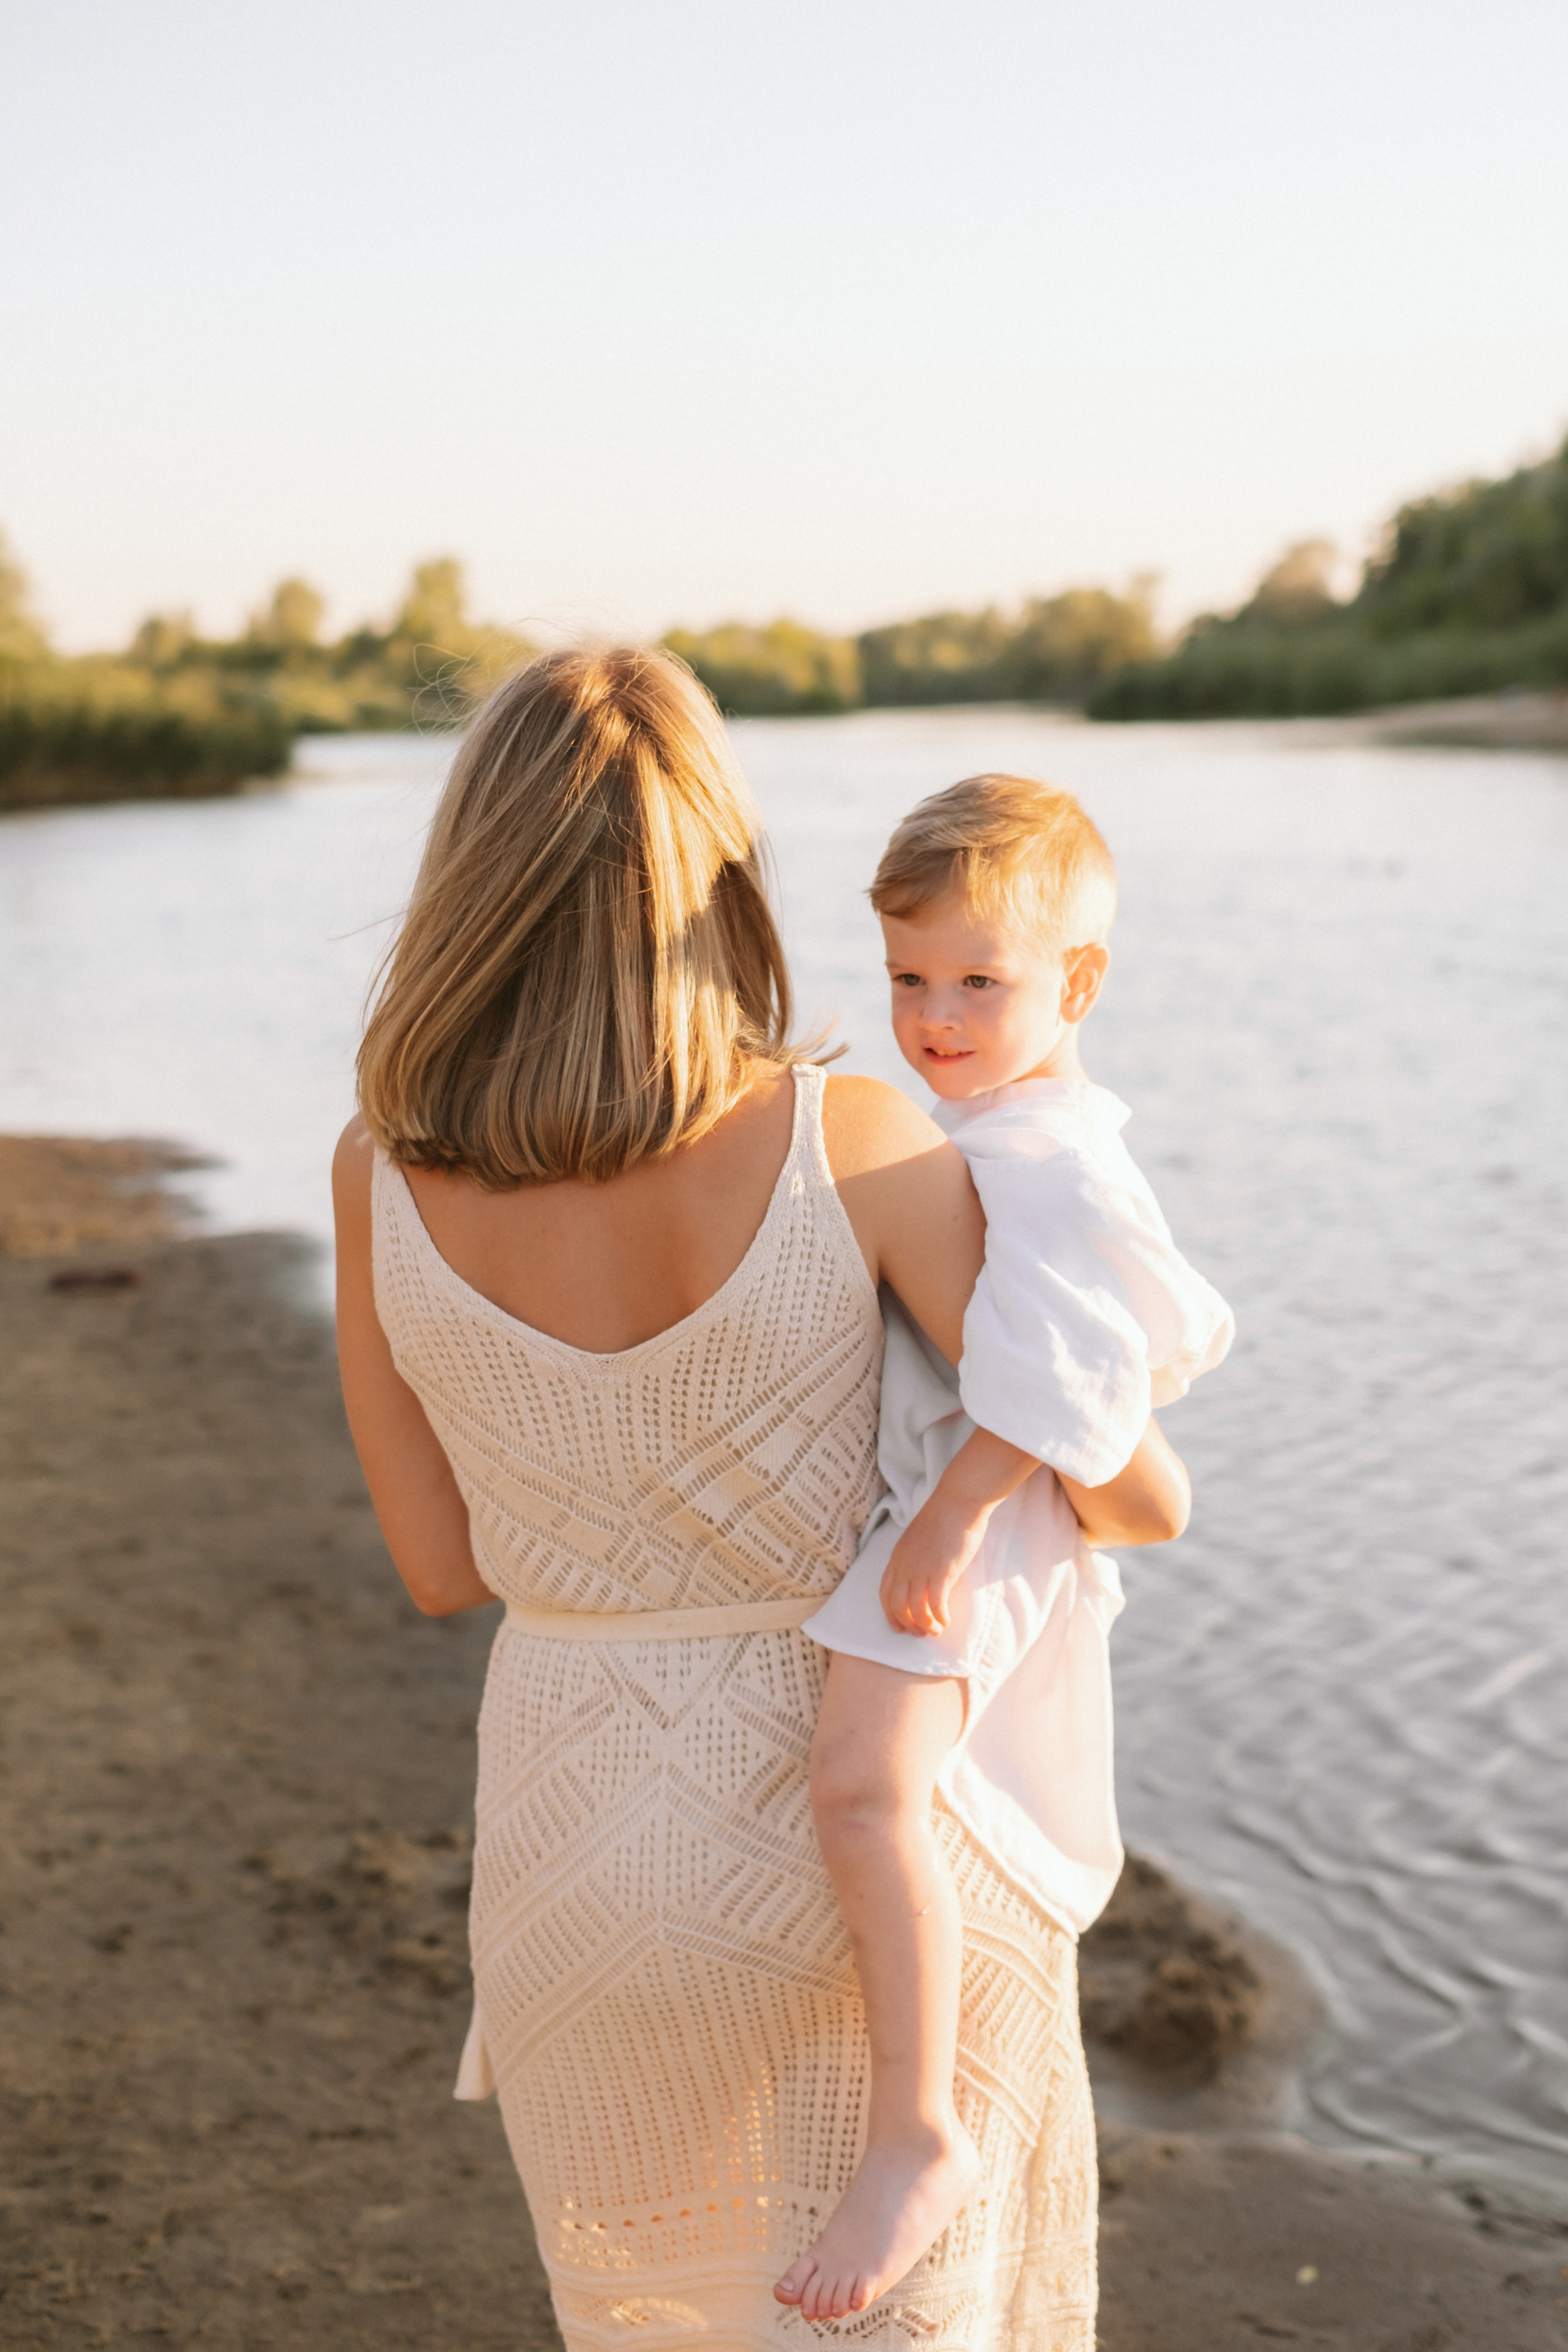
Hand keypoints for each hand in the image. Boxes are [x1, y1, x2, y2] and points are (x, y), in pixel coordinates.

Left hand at [878, 1494, 988, 1635]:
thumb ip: (915, 1558)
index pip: (885, 1593)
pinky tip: (947, 1621)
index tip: (899, 1626)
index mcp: (897, 1556)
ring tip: (936, 1630)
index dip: (890, 1614)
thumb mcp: (918, 1538)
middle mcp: (905, 1565)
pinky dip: (939, 1617)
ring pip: (915, 1609)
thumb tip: (922, 1579)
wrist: (958, 1500)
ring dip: (925, 1625)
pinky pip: (936, 1604)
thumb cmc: (943, 1516)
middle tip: (921, 1634)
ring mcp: (921, 1568)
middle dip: (907, 1624)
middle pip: (897, 1605)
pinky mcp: (941, 1571)